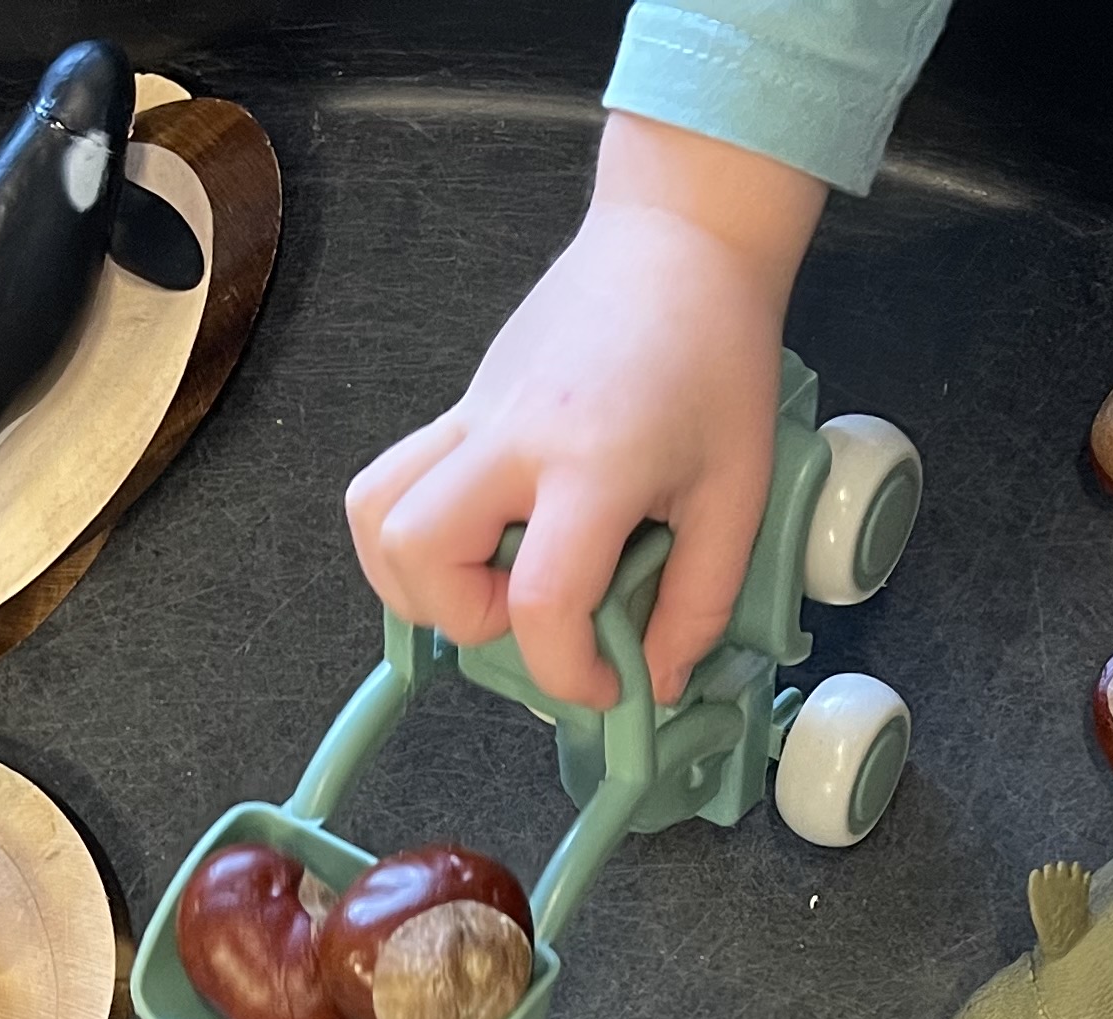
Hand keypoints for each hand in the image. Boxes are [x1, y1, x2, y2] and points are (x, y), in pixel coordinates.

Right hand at [344, 114, 821, 710]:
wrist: (678, 242)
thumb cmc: (718, 358)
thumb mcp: (737, 493)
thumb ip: (699, 601)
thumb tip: (655, 679)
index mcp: (593, 461)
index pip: (539, 600)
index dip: (569, 672)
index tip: (609, 681)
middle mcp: (512, 436)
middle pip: (416, 551)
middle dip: (466, 618)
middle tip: (534, 615)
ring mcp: (472, 414)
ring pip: (376, 512)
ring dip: (416, 577)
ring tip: (490, 584)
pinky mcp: (460, 405)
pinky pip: (391, 480)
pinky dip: (413, 534)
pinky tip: (480, 544)